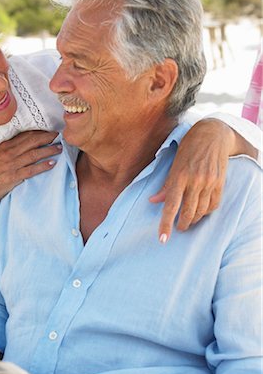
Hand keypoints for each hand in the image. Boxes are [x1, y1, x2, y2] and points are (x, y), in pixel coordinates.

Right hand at [0, 131, 60, 219]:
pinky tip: (52, 164)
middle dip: (47, 138)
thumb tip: (23, 144)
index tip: (50, 131)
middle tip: (58, 136)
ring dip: (48, 150)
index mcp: (5, 146)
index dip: (39, 132)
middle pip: (32, 142)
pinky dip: (43, 166)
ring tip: (59, 148)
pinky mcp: (13, 177)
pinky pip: (31, 170)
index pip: (25, 136)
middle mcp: (9, 153)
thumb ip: (8, 150)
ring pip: (34, 155)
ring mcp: (11, 165)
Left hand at [149, 119, 233, 241]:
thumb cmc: (188, 148)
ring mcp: (209, 182)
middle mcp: (195, 181)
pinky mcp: (220, 183)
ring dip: (193, 220)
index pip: (171, 206)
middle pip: (187, 213)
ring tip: (187, 222)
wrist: (213, 134)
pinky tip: (201, 212)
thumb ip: (166, 185)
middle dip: (181, 225)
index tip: (163, 239)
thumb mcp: (173, 164)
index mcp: (179, 176)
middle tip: (177, 229)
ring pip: (201, 211)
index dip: (166, 224)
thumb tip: (153, 201)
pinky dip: (206, 212)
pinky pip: (214, 205)